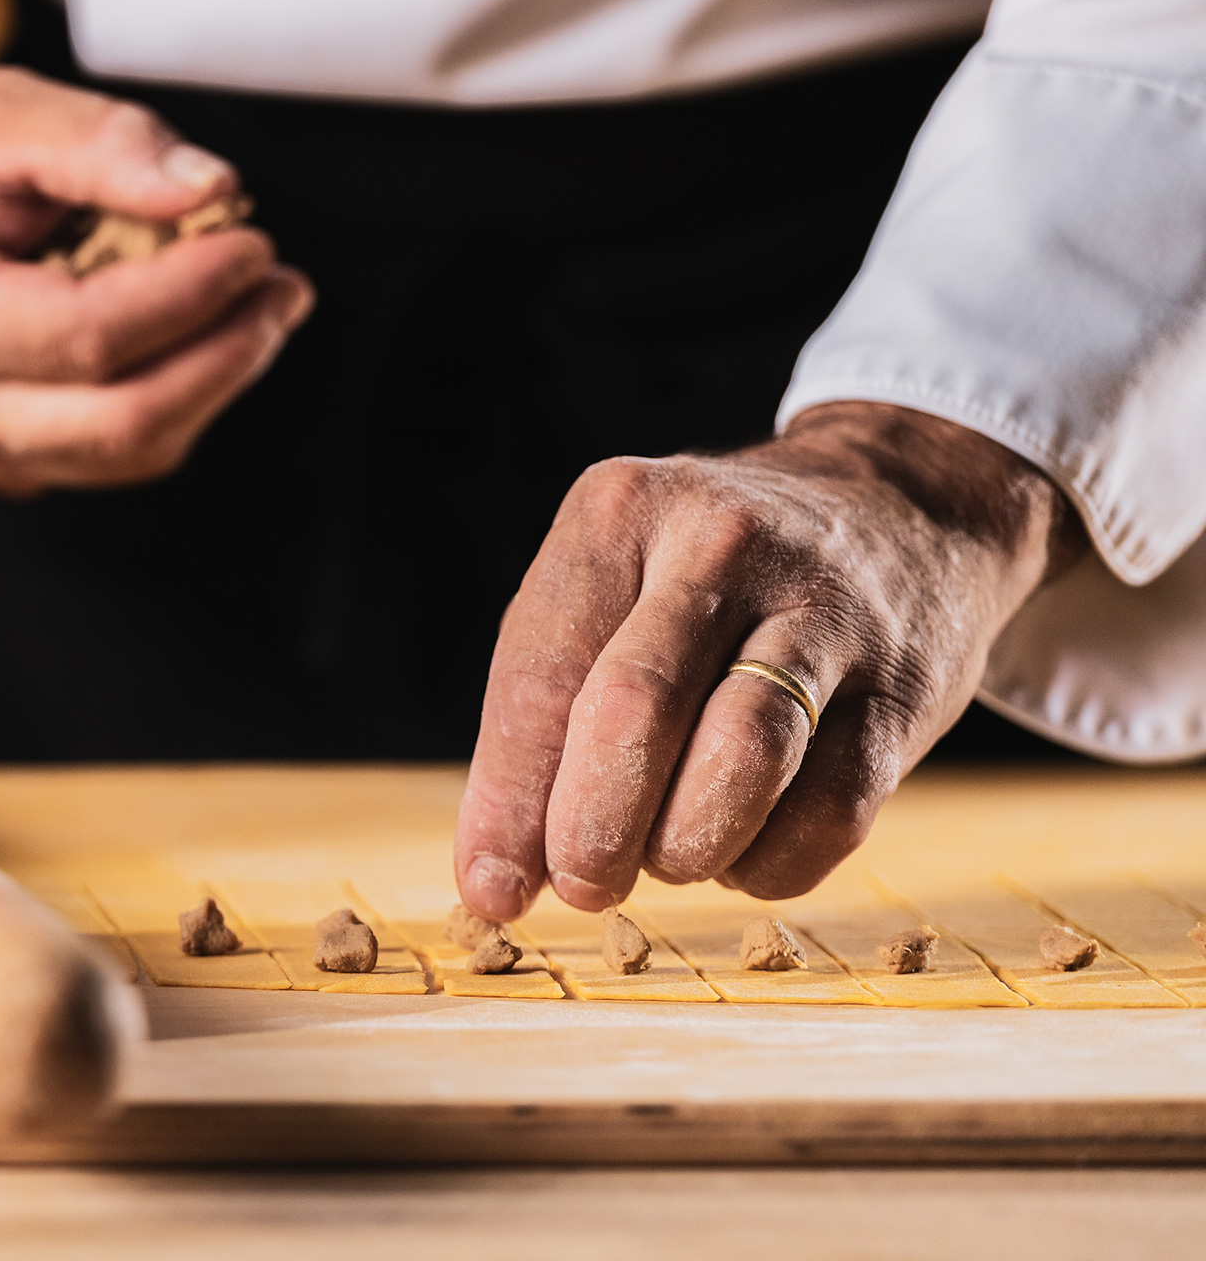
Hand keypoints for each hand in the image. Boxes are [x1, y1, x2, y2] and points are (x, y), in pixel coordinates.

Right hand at [0, 67, 313, 494]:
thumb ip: (102, 143)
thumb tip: (209, 190)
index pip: (86, 337)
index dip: (188, 296)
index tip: (252, 241)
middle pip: (123, 421)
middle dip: (226, 355)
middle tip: (284, 287)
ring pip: (136, 451)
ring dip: (218, 379)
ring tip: (262, 302)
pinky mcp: (19, 468)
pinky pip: (126, 453)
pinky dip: (183, 395)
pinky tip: (204, 332)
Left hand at [453, 401, 1085, 915]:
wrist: (901, 508)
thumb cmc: (706, 581)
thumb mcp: (608, 599)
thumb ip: (543, 725)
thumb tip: (495, 883)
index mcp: (619, 516)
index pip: (543, 674)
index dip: (509, 799)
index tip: (493, 890)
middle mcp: (722, 544)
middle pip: (638, 705)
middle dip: (594, 825)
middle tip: (583, 885)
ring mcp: (826, 609)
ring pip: (744, 754)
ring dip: (687, 844)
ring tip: (669, 858)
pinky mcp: (904, 686)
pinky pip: (835, 807)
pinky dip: (772, 862)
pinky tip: (742, 854)